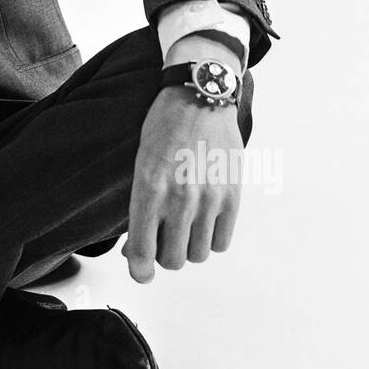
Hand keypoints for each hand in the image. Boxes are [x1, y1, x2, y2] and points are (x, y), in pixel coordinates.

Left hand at [122, 88, 243, 282]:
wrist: (199, 97)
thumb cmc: (163, 127)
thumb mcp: (140, 164)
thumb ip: (139, 208)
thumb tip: (136, 251)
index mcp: (149, 188)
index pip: (142, 251)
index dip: (139, 270)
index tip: (140, 271)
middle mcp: (180, 198)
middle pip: (172, 260)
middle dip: (163, 254)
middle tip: (162, 238)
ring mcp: (209, 198)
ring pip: (198, 255)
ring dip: (189, 247)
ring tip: (184, 226)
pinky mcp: (232, 196)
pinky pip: (222, 242)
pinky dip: (212, 239)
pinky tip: (204, 221)